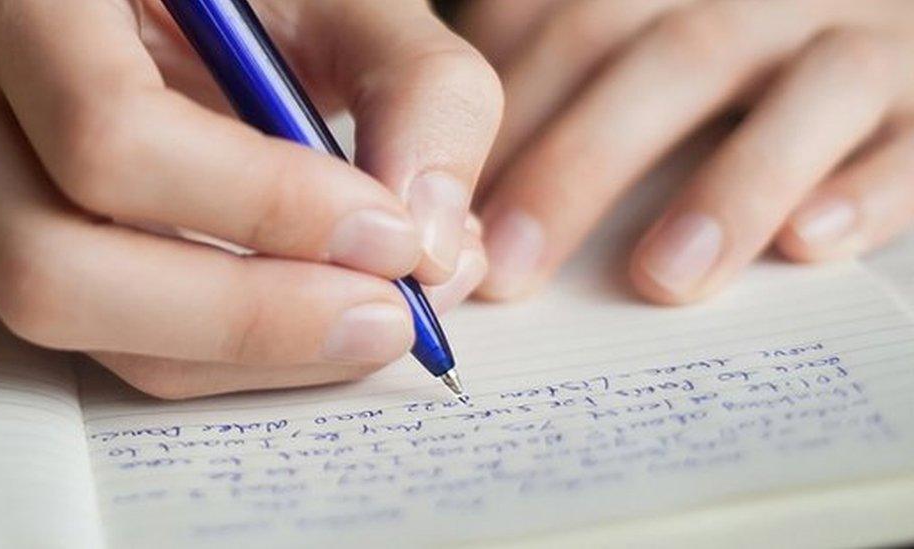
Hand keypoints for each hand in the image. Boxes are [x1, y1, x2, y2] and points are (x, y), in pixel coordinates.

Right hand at [0, 0, 499, 396]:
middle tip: (390, 318)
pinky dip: (224, 352)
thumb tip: (437, 249)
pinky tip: (317, 318)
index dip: (263, 205)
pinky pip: (105, 332)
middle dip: (247, 316)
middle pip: (54, 266)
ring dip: (241, 352)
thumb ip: (416, 89)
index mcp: (32, 1)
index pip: (108, 132)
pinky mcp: (22, 240)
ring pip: (73, 323)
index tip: (393, 235)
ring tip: (373, 324)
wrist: (175, 2)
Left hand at [458, 0, 913, 302]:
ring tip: (660, 280)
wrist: (864, 38)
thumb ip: (561, 92)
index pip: (570, 25)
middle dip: (580, 163)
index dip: (505, 119)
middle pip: (665, 55)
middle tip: (511, 267)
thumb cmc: (720, 71)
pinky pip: (912, 137)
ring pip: (806, 86)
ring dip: (731, 187)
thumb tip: (457, 195)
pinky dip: (868, 190)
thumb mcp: (635, 55)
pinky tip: (811, 246)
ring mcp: (854, 37)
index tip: (449, 215)